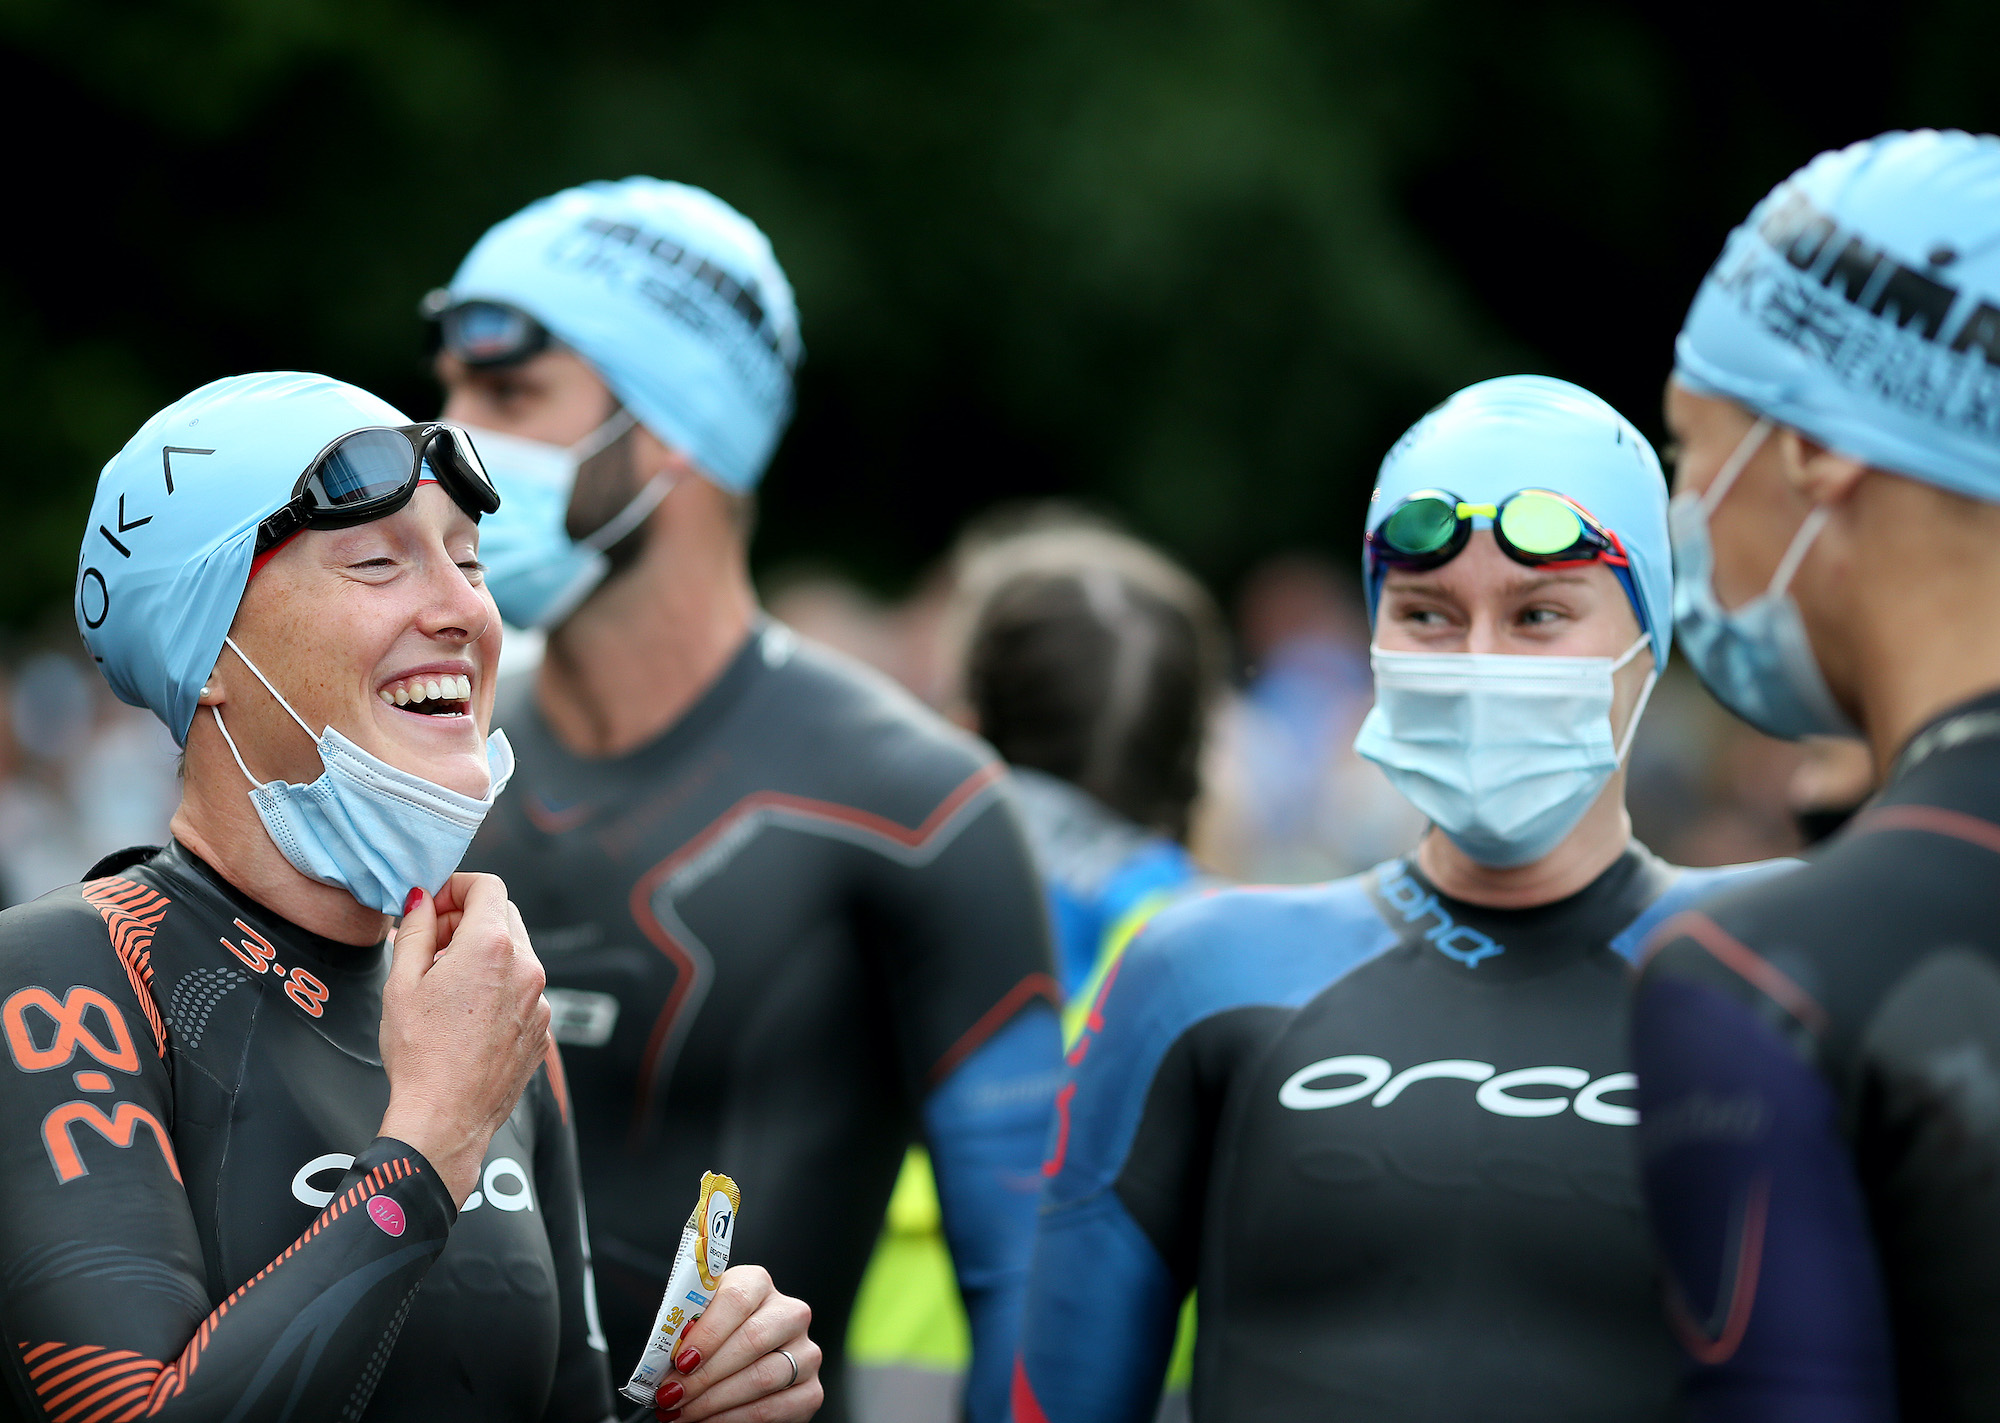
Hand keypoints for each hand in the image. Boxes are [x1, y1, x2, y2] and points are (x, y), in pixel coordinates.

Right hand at [378, 873, 550, 1203]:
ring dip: (482, 955)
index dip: (455, 888)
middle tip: (430, 946)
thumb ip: (413, 928)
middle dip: (465, 920)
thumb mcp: (401, 981)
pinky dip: (498, 987)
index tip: (432, 908)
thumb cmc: (420, 1053)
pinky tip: (466, 1015)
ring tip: (444, 986)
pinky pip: (523, 989)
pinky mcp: (543, 1028)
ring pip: (514, 954)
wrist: (445, 1117)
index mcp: (492, 946)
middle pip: (503, 916)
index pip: (487, 886)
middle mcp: (527, 967)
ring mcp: (541, 999)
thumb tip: (421, 899)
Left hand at [651, 1266, 820, 1422]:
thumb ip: (684, 1329)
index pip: (737, 1298)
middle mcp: (790, 1314)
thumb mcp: (696, 1323)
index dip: (708, 1332)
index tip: (680, 1360)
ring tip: (682, 1412)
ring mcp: (806, 1353)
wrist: (737, 1365)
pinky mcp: (810, 1391)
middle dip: (705, 1374)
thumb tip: (664, 1353)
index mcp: (758, 1284)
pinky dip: (734, 1419)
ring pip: (763, 1377)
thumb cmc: (710, 1340)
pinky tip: (708, 1421)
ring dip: (714, 1401)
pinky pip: (773, 1409)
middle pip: (752, 1339)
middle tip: (672, 1395)